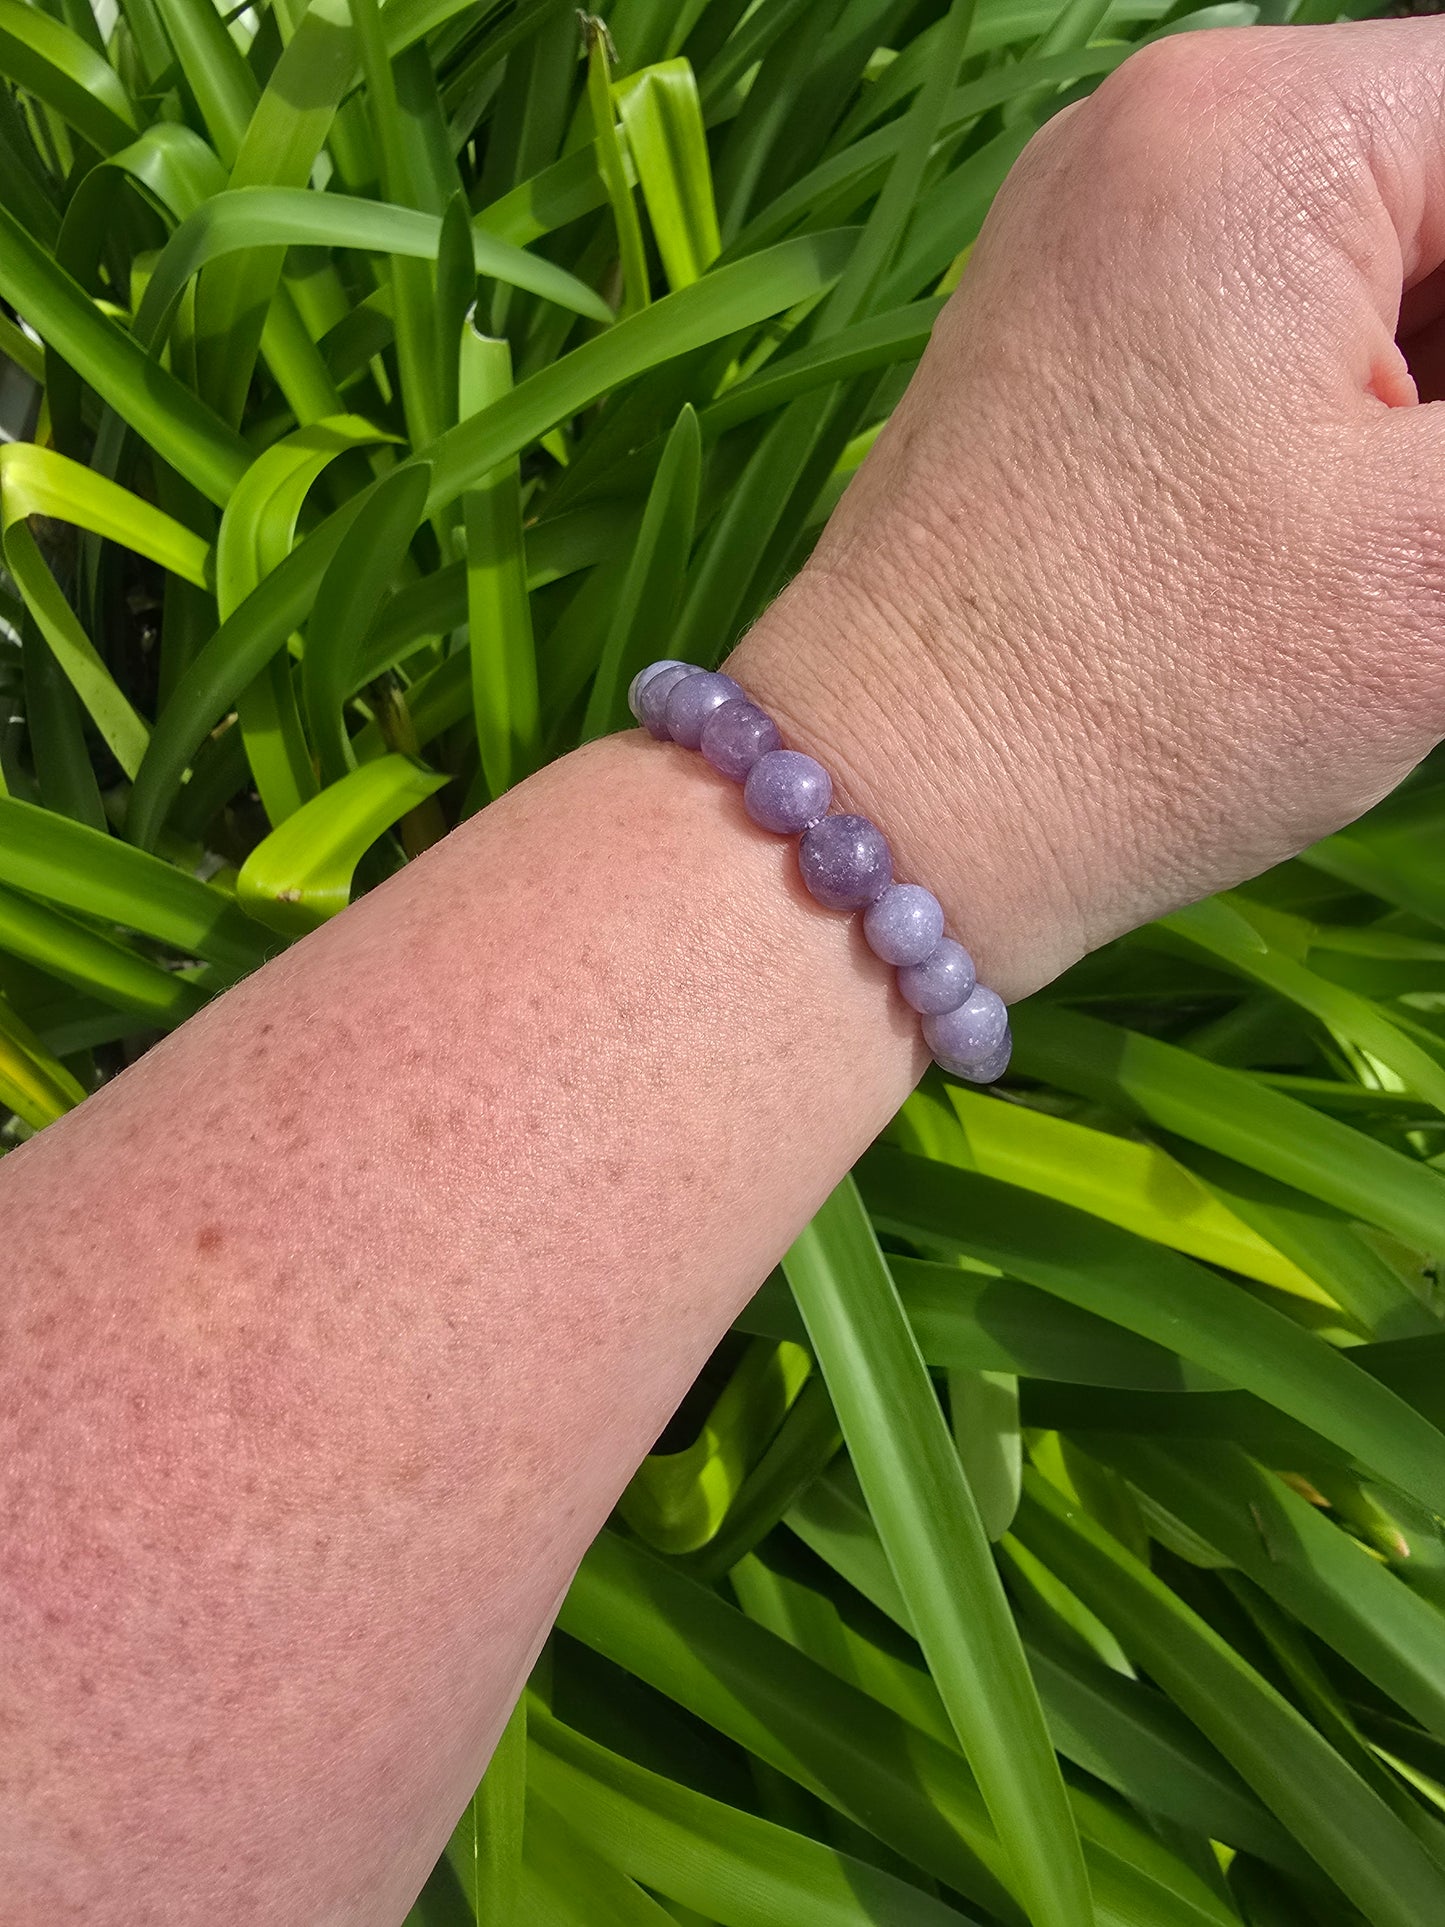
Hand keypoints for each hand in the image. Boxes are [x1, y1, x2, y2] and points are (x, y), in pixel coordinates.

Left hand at [730, 20, 1444, 1000]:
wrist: (896, 809)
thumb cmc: (1163, 691)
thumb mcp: (1442, 545)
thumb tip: (1439, 385)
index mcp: (1259, 128)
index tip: (1441, 491)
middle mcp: (1148, 136)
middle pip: (1433, 203)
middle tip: (1412, 528)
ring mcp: (1081, 239)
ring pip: (1357, 277)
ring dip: (1411, 404)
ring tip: (1364, 555)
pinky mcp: (1054, 340)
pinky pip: (1260, 328)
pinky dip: (1330, 418)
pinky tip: (1308, 545)